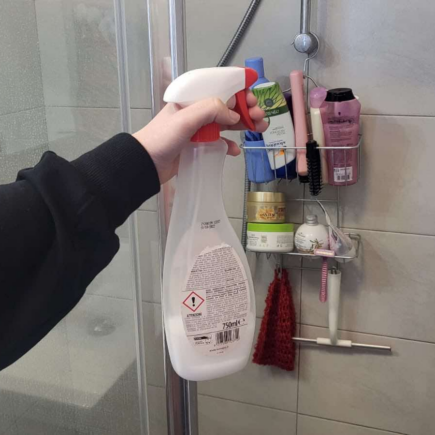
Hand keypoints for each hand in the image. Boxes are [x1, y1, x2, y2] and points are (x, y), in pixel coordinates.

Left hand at [133, 92, 266, 183]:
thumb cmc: (162, 138)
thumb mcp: (185, 119)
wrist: (145, 165)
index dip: (238, 90)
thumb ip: (211, 111)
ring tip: (260, 128)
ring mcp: (199, 129)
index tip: (252, 97)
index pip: (219, 88)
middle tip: (260, 116)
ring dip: (244, 125)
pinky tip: (236, 150)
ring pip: (226, 124)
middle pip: (227, 106)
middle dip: (246, 109)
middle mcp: (197, 111)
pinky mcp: (199, 146)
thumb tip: (234, 116)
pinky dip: (230, 145)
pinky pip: (219, 143)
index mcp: (192, 98)